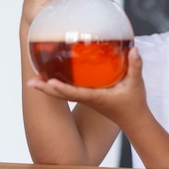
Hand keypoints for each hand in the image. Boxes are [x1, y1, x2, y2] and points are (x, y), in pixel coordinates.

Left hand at [26, 47, 149, 127]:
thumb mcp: (137, 83)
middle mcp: (88, 98)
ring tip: (34, 79)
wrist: (134, 120)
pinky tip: (51, 77)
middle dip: (46, 88)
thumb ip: (135, 66)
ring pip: (62, 93)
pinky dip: (57, 86)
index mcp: (96, 97)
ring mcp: (86, 98)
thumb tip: (133, 49)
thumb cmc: (134, 103)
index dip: (62, 89)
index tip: (49, 83)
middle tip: (31, 82)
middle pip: (62, 95)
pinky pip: (68, 91)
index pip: (75, 93)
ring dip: (48, 87)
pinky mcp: (87, 97)